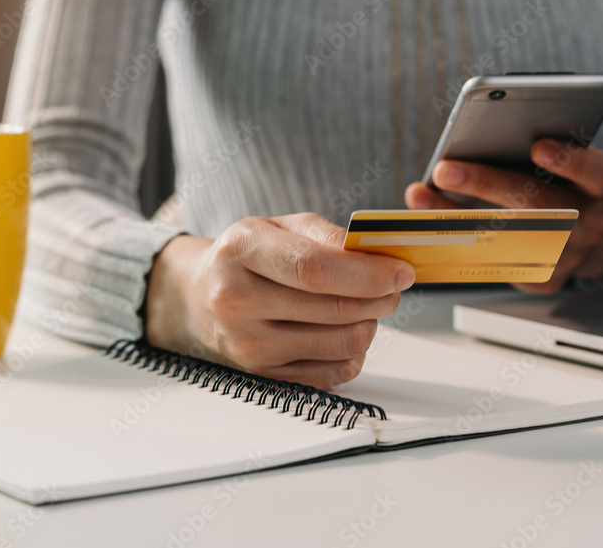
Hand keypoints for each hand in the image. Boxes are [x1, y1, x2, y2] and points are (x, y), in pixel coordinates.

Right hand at [145, 213, 414, 387]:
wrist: (201, 297)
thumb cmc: (249, 258)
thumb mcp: (281, 227)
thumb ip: (329, 236)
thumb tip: (380, 257)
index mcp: (241, 251)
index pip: (315, 269)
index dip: (368, 273)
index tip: (401, 272)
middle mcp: (236, 301)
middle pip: (334, 309)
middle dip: (380, 298)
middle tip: (394, 287)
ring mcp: (247, 345)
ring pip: (341, 344)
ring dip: (370, 324)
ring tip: (366, 306)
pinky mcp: (263, 376)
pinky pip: (333, 372)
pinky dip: (354, 352)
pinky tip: (345, 330)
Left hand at [404, 140, 602, 292]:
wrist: (601, 235)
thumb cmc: (573, 184)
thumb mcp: (574, 161)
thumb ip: (546, 148)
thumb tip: (484, 133)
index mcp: (600, 187)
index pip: (593, 172)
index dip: (568, 161)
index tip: (537, 147)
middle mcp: (588, 223)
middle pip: (537, 205)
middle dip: (487, 184)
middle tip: (445, 169)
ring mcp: (567, 256)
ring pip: (506, 238)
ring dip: (457, 217)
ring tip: (421, 197)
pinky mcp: (544, 279)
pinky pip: (496, 264)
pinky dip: (461, 245)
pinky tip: (430, 228)